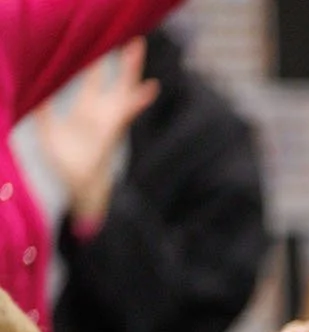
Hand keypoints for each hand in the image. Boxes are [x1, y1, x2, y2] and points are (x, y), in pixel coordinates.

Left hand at [34, 39, 156, 224]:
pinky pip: (127, 113)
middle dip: (122, 63)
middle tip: (131, 40)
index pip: (91, 82)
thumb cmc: (68, 168)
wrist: (81, 191)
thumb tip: (34, 97)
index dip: (94, 64)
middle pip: (114, 82)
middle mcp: (101, 114)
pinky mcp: (112, 132)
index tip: (100, 45)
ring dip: (131, 71)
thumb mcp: (49, 136)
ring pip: (124, 90)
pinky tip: (150, 88)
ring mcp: (110, 122)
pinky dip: (138, 101)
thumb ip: (44, 115)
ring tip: (138, 49)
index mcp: (86, 112)